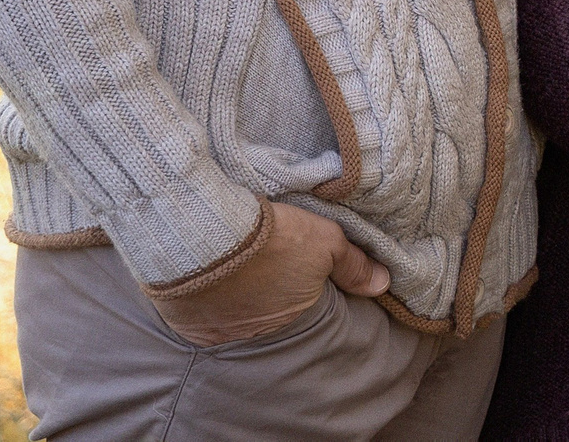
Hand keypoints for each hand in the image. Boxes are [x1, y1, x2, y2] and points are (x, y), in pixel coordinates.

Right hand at [148, 201, 388, 346]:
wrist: (203, 234)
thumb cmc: (269, 239)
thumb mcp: (323, 241)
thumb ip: (353, 265)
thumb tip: (383, 283)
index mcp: (290, 318)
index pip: (303, 311)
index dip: (302, 290)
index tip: (295, 271)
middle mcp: (254, 335)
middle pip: (266, 316)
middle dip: (269, 298)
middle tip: (266, 271)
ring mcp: (217, 333)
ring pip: (232, 320)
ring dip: (236, 301)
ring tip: (237, 274)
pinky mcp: (185, 324)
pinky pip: (199, 318)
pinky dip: (205, 302)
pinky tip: (208, 281)